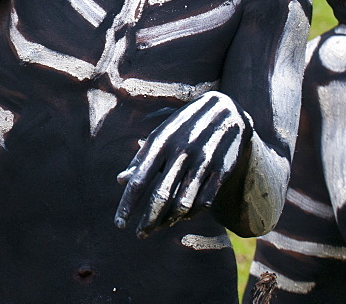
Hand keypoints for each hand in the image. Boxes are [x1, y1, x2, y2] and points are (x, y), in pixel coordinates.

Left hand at [114, 91, 249, 237]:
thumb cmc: (183, 126)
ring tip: (158, 227)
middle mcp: (181, 152)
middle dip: (148, 220)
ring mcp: (203, 161)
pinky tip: (181, 218)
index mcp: (160, 142)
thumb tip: (121, 181)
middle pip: (160, 196)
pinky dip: (190, 214)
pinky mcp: (222, 170)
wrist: (226, 110)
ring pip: (183, 203)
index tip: (119, 223)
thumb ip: (141, 158)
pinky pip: (204, 201)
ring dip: (168, 221)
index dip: (128, 205)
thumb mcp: (161, 135)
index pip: (139, 180)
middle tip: (139, 235)